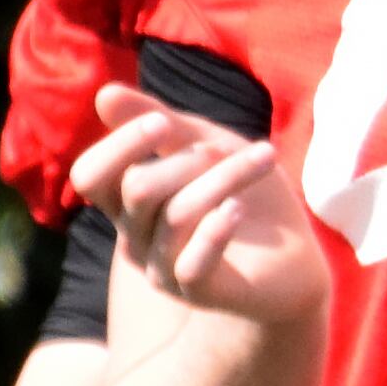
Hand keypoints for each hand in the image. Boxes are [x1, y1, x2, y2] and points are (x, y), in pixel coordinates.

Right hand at [67, 83, 323, 324]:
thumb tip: (104, 93)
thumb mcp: (210, 149)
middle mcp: (136, 237)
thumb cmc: (248, 199)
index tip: (162, 122)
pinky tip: (239, 208)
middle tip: (225, 148)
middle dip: (186, 158)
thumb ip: (162, 123)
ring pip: (177, 213)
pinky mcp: (197, 292)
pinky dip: (217, 227)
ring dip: (226, 176)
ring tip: (265, 157)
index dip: (120, 145)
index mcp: (129, 203)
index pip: (90, 175)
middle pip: (137, 187)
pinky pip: (191, 261)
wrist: (296, 259)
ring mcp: (162, 269)